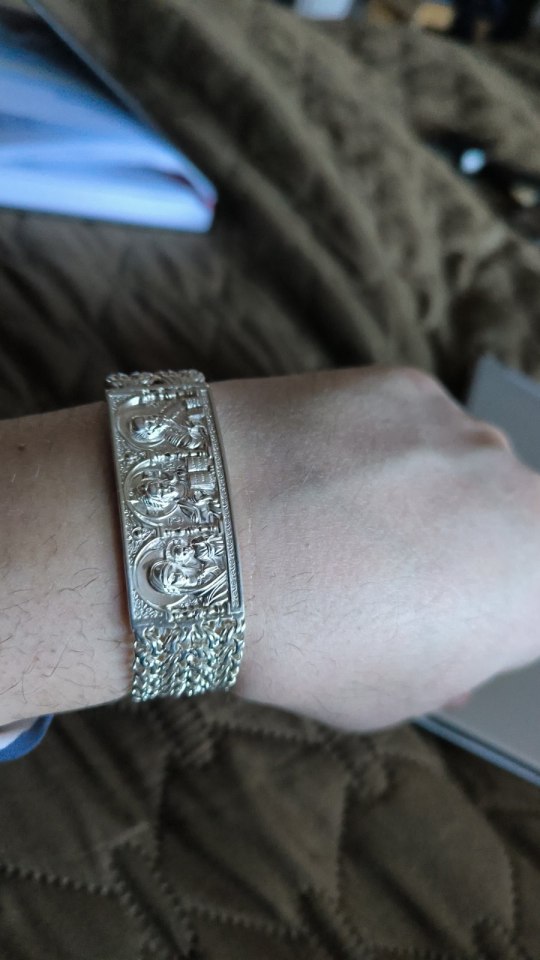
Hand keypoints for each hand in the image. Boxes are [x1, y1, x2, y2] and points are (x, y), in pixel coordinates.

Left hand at [211, 366, 539, 730]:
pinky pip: (409, 426)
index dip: (484, 617)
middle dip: (458, 553)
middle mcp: (519, 495)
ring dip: (419, 496)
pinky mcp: (407, 385)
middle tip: (385, 579)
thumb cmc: (304, 638)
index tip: (445, 624)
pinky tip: (321, 476)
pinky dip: (378, 448)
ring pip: (457, 470)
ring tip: (338, 525)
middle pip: (502, 527)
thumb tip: (450, 653)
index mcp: (535, 584)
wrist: (213, 540)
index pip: (527, 600)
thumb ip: (445, 667)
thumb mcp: (389, 697)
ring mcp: (464, 430)